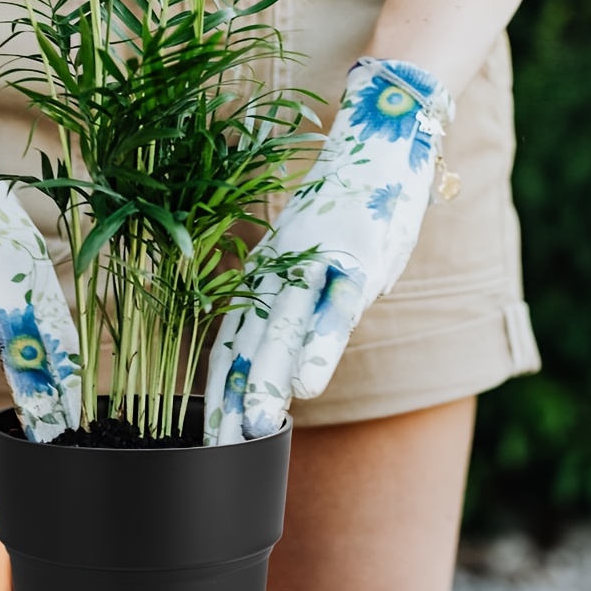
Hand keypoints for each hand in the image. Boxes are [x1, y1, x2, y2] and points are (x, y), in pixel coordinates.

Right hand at [0, 69, 79, 440]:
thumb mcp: (10, 245)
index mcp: (33, 275)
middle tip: (48, 442)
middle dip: (40, 410)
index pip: (62, 344)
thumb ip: (20, 295)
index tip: (79, 427)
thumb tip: (38, 346)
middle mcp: (2, 285)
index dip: (70, 389)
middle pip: (28, 361)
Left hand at [204, 58, 455, 443]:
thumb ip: (293, 299)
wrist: (381, 138)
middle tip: (216, 452)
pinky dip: (318, 348)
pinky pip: (333, 310)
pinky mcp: (356, 259)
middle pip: (248, 347)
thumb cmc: (348, 208)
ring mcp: (317, 265)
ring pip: (283, 332)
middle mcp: (280, 273)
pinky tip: (307, 385)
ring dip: (267, 383)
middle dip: (233, 402)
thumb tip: (284, 358)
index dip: (219, 392)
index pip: (232, 344)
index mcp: (265, 276)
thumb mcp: (311, 255)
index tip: (209, 438)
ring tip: (252, 430)